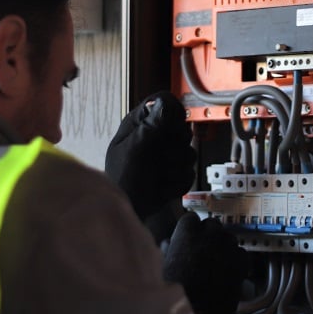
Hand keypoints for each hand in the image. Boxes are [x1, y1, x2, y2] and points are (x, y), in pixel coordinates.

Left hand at [105, 91, 195, 220]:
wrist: (130, 212)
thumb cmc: (121, 181)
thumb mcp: (133, 150)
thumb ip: (150, 127)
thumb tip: (165, 104)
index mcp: (140, 123)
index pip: (166, 102)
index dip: (173, 112)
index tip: (173, 126)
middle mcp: (155, 136)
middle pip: (183, 128)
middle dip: (174, 147)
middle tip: (158, 159)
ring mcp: (167, 155)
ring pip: (190, 153)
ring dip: (175, 168)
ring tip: (157, 177)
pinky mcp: (177, 173)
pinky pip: (191, 173)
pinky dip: (178, 183)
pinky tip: (163, 187)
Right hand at [162, 212, 247, 313]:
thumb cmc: (176, 293)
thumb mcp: (165, 267)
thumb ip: (169, 250)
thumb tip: (168, 244)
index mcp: (187, 233)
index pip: (191, 219)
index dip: (191, 229)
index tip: (190, 238)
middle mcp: (210, 235)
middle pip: (212, 225)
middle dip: (209, 235)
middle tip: (204, 251)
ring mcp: (228, 247)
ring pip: (228, 238)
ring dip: (223, 246)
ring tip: (216, 262)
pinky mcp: (241, 261)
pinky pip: (240, 253)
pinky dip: (236, 259)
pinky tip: (227, 271)